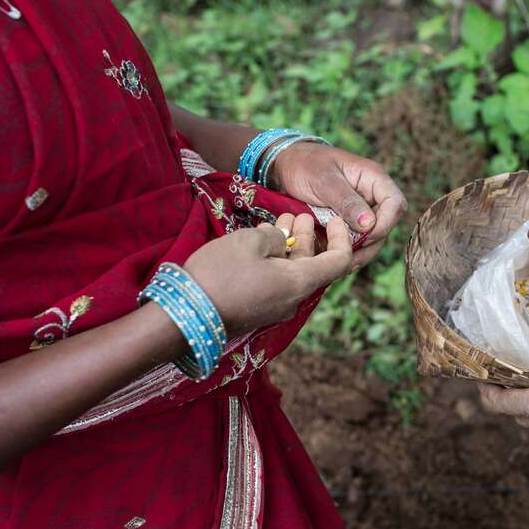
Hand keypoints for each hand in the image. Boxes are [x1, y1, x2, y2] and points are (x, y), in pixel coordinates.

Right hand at [184, 213, 351, 335]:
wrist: (185, 314)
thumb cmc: (220, 273)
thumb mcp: (250, 241)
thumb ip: (274, 236)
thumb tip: (281, 240)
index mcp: (299, 283)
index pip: (339, 262)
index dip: (343, 238)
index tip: (334, 219)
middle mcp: (293, 299)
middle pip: (314, 266)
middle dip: (309, 237)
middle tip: (301, 215)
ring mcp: (275, 307)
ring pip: (292, 272)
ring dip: (289, 246)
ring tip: (281, 222)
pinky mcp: (258, 310)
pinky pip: (276, 282)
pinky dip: (276, 260)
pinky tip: (263, 242)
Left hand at [270, 142, 406, 266]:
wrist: (284, 168)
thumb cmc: (304, 165)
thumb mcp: (324, 181)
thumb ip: (347, 201)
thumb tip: (370, 224)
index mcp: (372, 179)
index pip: (395, 204)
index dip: (385, 223)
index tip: (365, 235)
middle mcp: (371, 197)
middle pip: (385, 226)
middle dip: (370, 243)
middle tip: (347, 254)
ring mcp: (360, 212)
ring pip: (372, 240)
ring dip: (359, 253)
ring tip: (340, 264)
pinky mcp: (347, 225)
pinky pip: (355, 243)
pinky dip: (346, 253)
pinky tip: (333, 261)